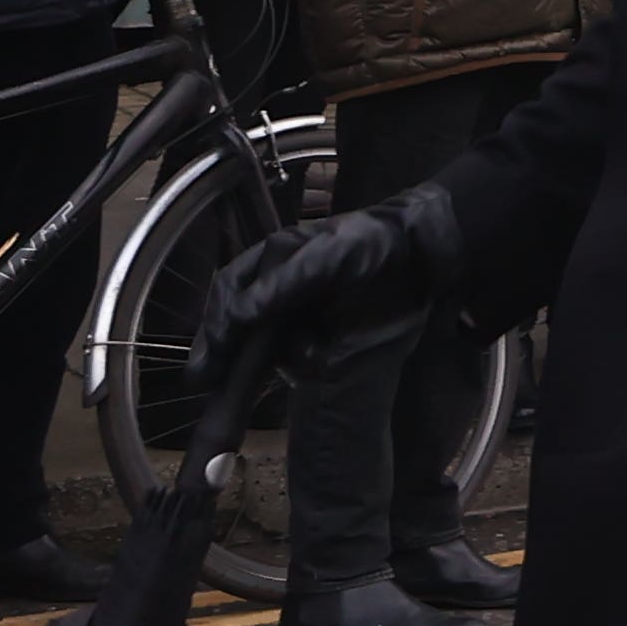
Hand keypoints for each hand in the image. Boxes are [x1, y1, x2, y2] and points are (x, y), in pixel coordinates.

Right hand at [198, 181, 461, 383]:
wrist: (421, 257)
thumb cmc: (372, 243)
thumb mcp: (330, 254)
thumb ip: (287, 282)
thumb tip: (241, 314)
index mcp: (269, 262)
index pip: (228, 291)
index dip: (217, 320)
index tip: (214, 349)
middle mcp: (273, 292)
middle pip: (234, 326)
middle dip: (221, 353)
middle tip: (205, 381)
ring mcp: (293, 318)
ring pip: (262, 347)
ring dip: (263, 363)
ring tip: (286, 368)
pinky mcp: (315, 339)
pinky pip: (293, 358)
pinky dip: (297, 365)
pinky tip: (309, 367)